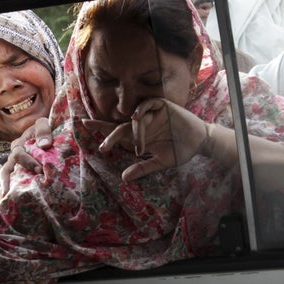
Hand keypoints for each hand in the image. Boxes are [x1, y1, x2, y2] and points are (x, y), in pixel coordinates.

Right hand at [0, 117, 52, 199]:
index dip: (27, 162)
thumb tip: (44, 145)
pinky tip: (10, 200)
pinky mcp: (23, 173)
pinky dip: (12, 190)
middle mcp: (15, 157)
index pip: (19, 154)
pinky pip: (14, 182)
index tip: (39, 168)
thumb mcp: (43, 124)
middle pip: (10, 169)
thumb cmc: (44, 129)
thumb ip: (43, 130)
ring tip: (6, 200)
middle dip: (17, 179)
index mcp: (18, 145)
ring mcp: (17, 166)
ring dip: (8, 188)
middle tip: (27, 188)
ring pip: (8, 177)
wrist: (49, 134)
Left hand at [83, 97, 207, 180]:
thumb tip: (123, 178)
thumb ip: (142, 168)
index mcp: (139, 136)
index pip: (115, 132)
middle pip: (119, 126)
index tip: (83, 125)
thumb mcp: (160, 162)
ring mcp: (151, 114)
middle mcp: (142, 124)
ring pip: (133, 119)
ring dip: (133, 132)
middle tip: (104, 146)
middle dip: (107, 132)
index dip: (100, 128)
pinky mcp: (162, 106)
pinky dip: (141, 111)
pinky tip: (137, 118)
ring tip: (139, 147)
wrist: (200, 142)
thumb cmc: (180, 150)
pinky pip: (147, 105)